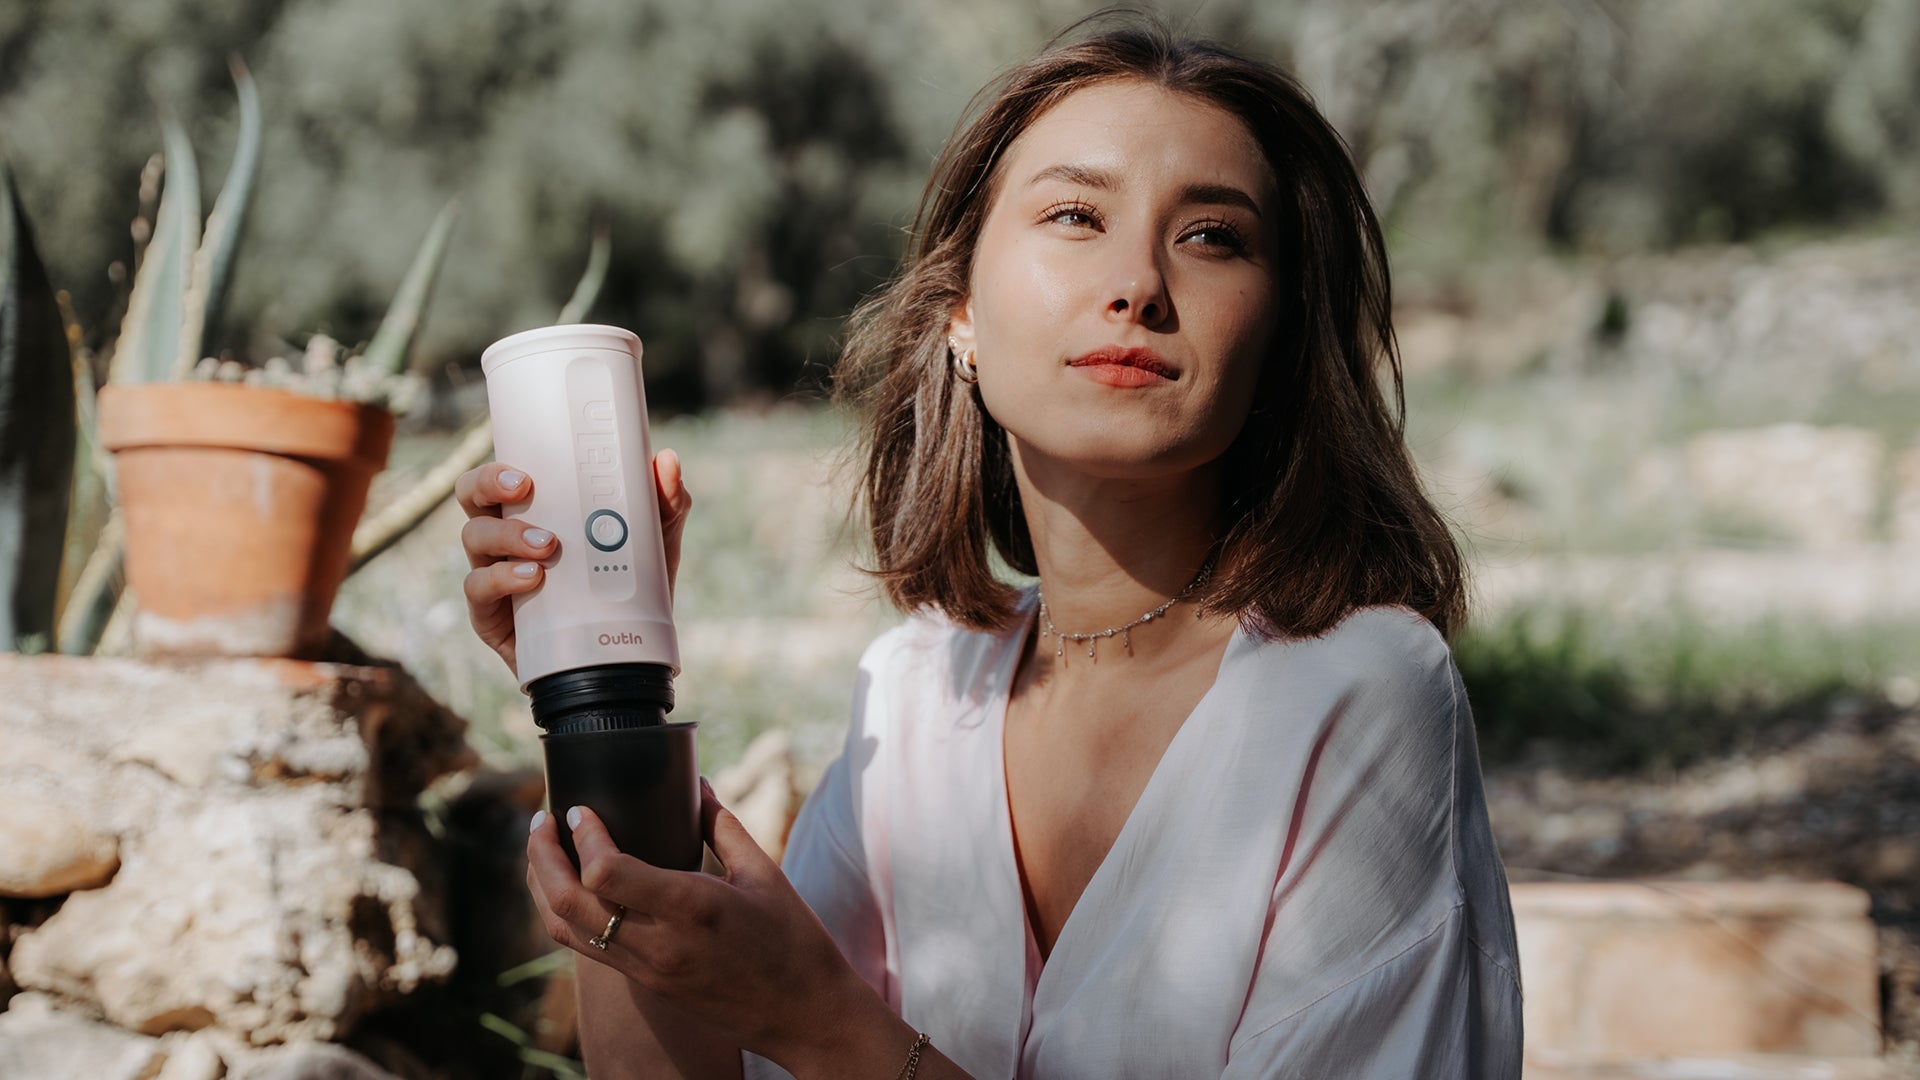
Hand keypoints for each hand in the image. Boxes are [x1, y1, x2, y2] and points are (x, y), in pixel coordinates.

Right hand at [455, 449, 693, 672]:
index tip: (527, 471)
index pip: (499, 477)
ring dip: (507, 534)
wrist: (622, 659)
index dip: (500, 466)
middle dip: (487, 484)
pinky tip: (533, 579)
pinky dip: (502, 578)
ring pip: (474, 538)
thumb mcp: (652, 546)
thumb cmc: (628, 591)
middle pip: (471, 496)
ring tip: (547, 545)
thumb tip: (666, 460)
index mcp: (533, 513)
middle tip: (524, 489)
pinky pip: (478, 589)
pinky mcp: (491, 616)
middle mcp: (505, 539)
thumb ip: (663, 504)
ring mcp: (494, 576)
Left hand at [525, 783, 887, 1069]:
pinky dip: (565, 914)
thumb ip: (723, 826)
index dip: (583, 836)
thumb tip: (696, 784)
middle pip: (567, 902)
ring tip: (541, 851)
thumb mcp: (764, 874)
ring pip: (566, 930)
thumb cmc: (793, 941)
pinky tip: (571, 888)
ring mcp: (649, 970)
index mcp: (692, 907)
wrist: (804, 1015)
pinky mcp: (648, 984)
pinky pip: (588, 948)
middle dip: (541, 856)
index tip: (581, 809)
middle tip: (541, 820)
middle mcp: (660, 943)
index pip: (606, 872)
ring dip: (542, 887)